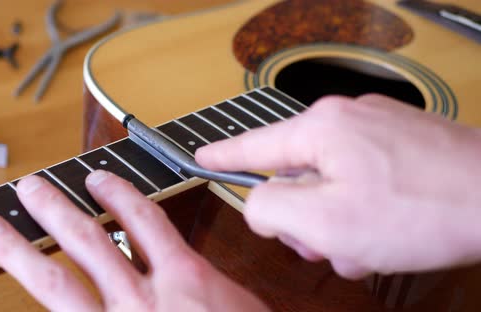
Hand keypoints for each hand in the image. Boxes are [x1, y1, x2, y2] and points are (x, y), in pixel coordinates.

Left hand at [0, 171, 268, 310]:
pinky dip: (42, 301)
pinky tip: (19, 292)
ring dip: (23, 252)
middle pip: (89, 240)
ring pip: (59, 284)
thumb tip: (185, 273)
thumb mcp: (236, 304)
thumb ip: (203, 283)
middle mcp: (144, 299)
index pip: (142, 218)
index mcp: (185, 277)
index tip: (98, 179)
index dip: (116, 192)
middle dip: (55, 210)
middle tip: (31, 190)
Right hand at [196, 94, 480, 278]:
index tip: (202, 157)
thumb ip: (270, 209)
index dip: (222, 156)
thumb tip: (261, 204)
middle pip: (297, 174)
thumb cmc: (426, 209)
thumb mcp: (326, 222)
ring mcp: (379, 129)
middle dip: (306, 218)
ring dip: (340, 221)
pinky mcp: (403, 145)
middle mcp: (348, 119)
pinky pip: (363, 179)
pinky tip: (388, 234)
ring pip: (332, 182)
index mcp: (321, 129)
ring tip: (369, 244)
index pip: (254, 144)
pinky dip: (366, 211)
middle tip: (327, 245)